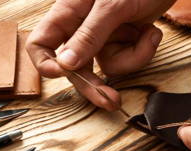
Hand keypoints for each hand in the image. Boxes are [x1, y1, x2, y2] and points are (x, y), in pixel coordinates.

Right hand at [26, 0, 174, 110]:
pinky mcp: (122, 42)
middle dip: (95, 85)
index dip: (46, 63)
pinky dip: (143, 51)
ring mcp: (103, 38)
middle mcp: (82, 29)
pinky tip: (150, 32)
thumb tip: (66, 64)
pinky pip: (126, 61)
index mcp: (68, 13)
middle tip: (110, 101)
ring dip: (132, 57)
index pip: (40, 44)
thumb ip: (89, 34)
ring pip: (107, 67)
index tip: (63, 73)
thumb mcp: (112, 5)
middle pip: (75, 68)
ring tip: (147, 34)